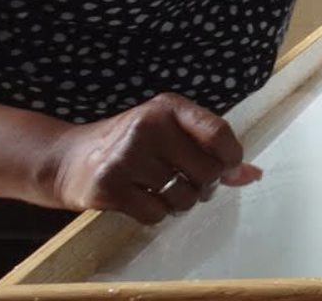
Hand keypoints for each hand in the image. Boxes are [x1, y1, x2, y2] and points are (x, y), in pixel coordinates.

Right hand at [41, 92, 261, 223]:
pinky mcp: (110, 187)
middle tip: (191, 183)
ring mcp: (127, 157)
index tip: (227, 168)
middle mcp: (148, 127)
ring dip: (181, 202)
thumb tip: (253, 174)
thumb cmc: (132, 144)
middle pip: (207, 171)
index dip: (232, 157)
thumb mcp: (171, 134)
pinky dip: (157, 213)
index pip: (219, 132)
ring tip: (165, 190)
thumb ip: (212, 151)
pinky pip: (156, 213)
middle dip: (206, 186)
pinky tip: (143, 199)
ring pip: (184, 197)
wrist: (69, 159)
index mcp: (168, 107)